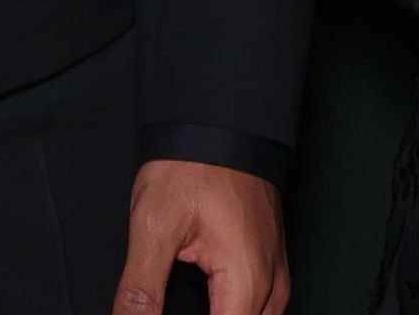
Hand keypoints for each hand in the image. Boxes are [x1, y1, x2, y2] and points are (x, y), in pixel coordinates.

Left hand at [113, 158, 286, 314]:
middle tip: (163, 306)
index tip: (156, 314)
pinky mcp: (271, 264)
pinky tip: (211, 309)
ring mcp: (276, 275)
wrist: (221, 123)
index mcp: (246, 282)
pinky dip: (232, 313)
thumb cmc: (193, 166)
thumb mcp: (154, 226)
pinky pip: (260, 309)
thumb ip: (142, 290)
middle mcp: (271, 285)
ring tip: (184, 306)